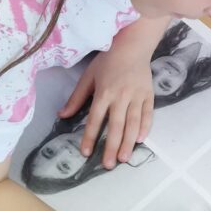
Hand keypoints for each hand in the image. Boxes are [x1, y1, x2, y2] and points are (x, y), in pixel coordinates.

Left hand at [58, 47, 153, 168]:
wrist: (133, 46)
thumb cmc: (108, 60)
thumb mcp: (88, 76)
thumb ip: (77, 98)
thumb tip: (62, 115)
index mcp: (104, 92)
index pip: (95, 119)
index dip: (89, 136)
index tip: (86, 153)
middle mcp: (121, 96)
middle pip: (116, 125)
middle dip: (111, 146)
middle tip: (108, 164)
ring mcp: (137, 96)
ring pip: (133, 123)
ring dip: (128, 142)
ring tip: (124, 158)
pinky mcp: (149, 95)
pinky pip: (147, 114)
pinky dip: (145, 127)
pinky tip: (140, 140)